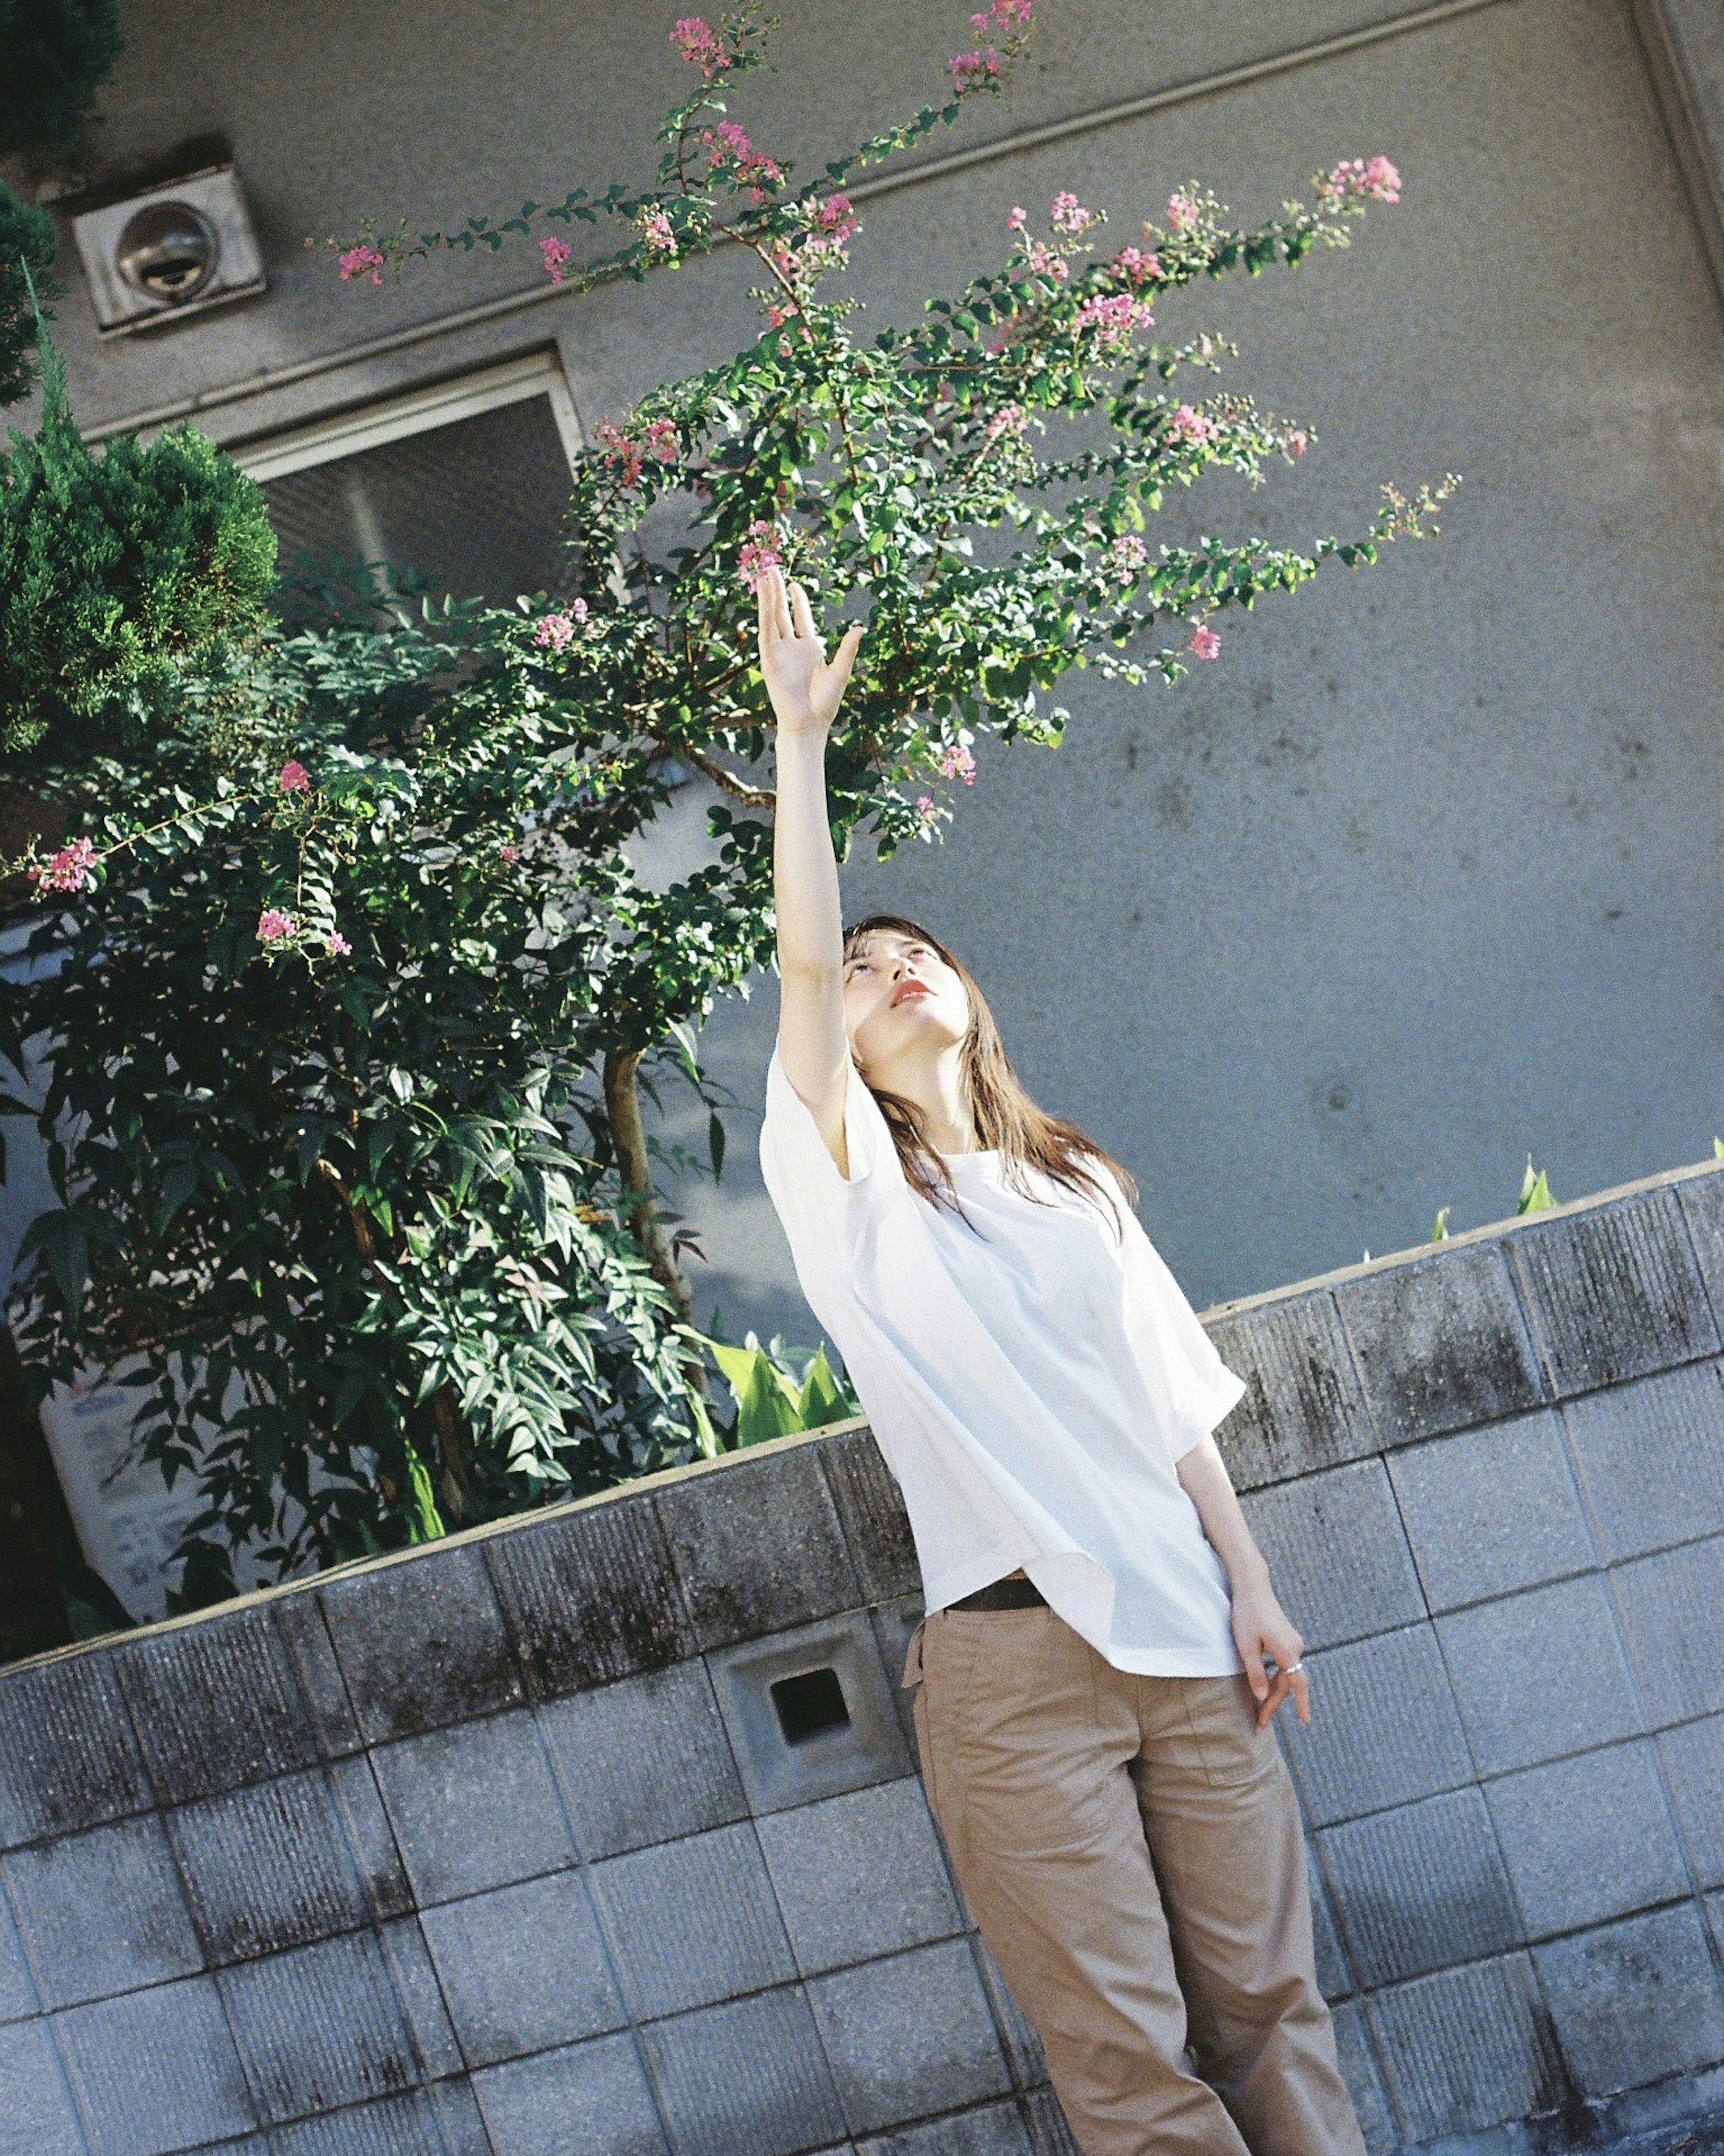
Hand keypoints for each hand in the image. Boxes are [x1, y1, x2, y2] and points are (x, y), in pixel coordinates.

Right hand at [756, 563, 861, 737]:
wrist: (808, 723)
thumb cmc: (824, 704)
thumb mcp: (840, 671)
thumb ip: (848, 649)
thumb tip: (860, 627)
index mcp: (809, 649)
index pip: (800, 618)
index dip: (797, 601)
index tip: (794, 585)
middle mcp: (792, 647)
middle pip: (782, 612)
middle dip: (778, 592)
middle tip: (773, 569)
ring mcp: (779, 652)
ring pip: (772, 617)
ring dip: (767, 597)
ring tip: (765, 574)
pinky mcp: (769, 658)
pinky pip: (766, 631)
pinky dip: (764, 613)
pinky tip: (763, 596)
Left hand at [1231, 1582, 1309, 1728]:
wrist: (1252, 1587)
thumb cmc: (1247, 1615)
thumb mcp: (1246, 1647)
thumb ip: (1256, 1673)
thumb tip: (1261, 1698)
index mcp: (1287, 1651)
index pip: (1298, 1684)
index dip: (1302, 1704)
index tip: (1305, 1721)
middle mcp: (1295, 1647)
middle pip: (1288, 1682)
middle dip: (1274, 1703)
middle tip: (1261, 1722)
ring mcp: (1293, 1642)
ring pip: (1286, 1674)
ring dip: (1274, 1691)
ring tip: (1261, 1710)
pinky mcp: (1286, 1638)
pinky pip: (1284, 1665)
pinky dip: (1276, 1678)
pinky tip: (1265, 1686)